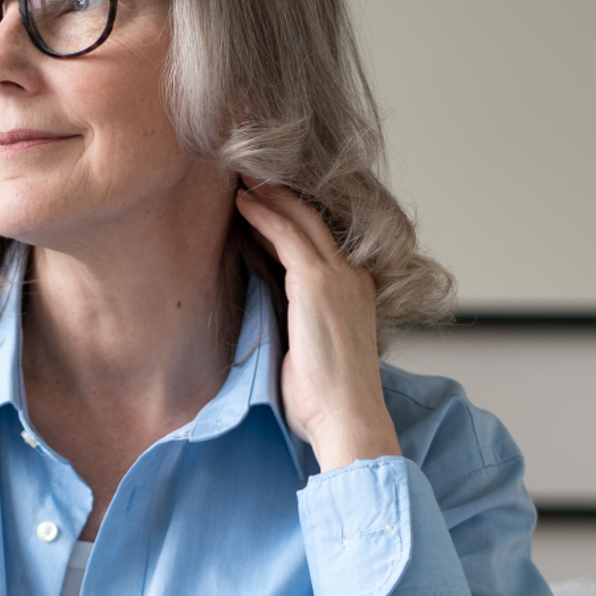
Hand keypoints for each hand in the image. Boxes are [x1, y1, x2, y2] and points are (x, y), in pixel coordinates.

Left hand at [236, 182, 401, 472]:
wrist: (346, 417)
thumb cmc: (326, 400)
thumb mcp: (312, 350)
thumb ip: (298, 323)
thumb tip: (268, 310)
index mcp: (354, 293)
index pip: (319, 244)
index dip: (288, 222)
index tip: (262, 208)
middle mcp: (352, 277)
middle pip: (312, 222)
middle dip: (279, 196)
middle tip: (249, 177)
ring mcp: (337, 277)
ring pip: (300, 220)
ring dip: (268, 196)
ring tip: (241, 180)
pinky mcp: (317, 282)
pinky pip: (286, 235)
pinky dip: (263, 215)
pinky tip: (242, 205)